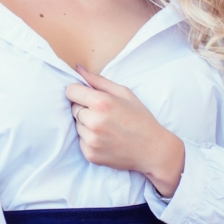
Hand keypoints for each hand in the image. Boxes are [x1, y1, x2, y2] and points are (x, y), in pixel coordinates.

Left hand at [65, 64, 184, 197]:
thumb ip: (98, 80)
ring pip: (76, 125)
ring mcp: (91, 140)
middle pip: (73, 108)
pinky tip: (106, 139)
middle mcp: (94, 122)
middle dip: (84, 108)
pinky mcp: (90, 155)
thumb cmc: (140, 118)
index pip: (71, 91)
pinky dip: (89, 139)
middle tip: (103, 113)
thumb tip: (78, 68)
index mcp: (101, 103)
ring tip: (106, 127)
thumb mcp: (123, 93)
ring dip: (86, 124)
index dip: (79, 92)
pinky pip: (80, 141)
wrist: (153, 150)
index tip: (87, 96)